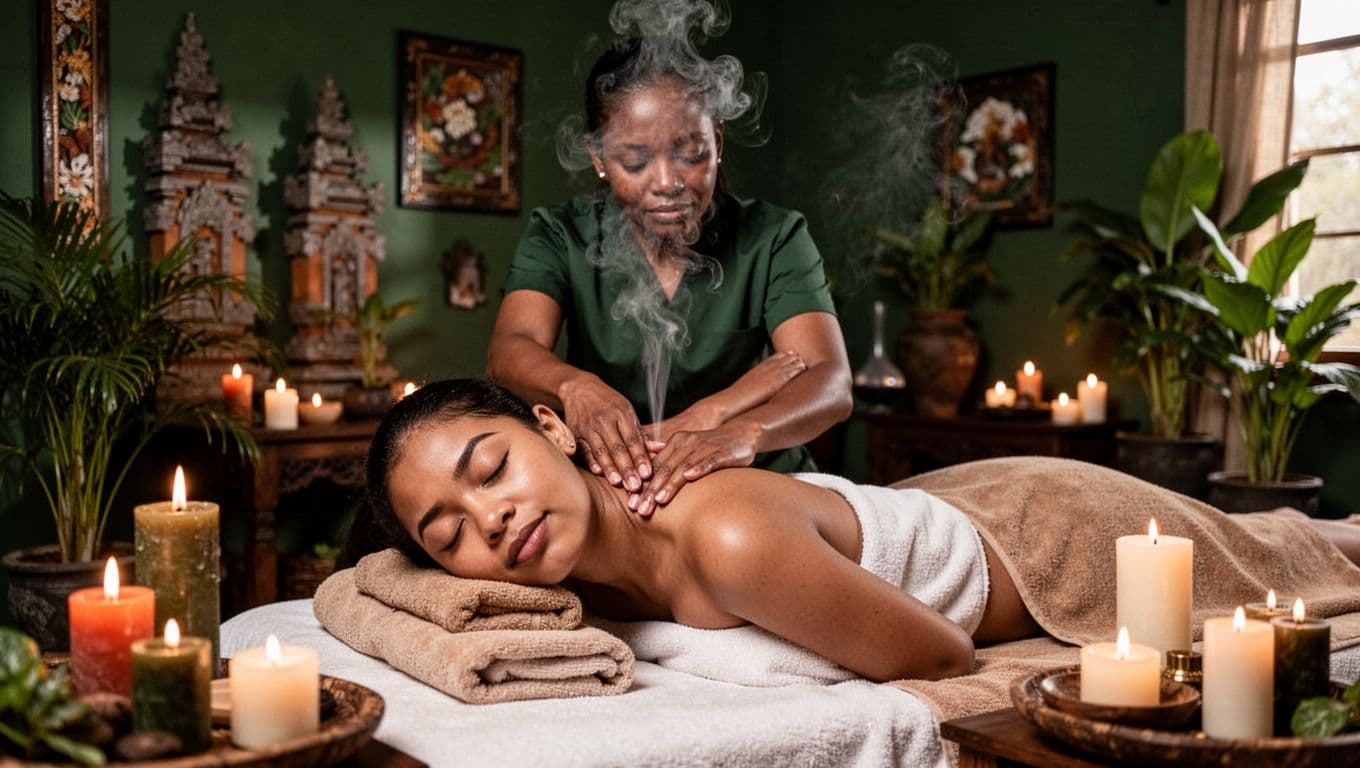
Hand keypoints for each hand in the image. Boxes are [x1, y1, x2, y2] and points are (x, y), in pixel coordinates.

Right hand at [558, 375, 650, 490]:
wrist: (579, 389)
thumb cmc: (608, 403)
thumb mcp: (627, 411)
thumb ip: (641, 433)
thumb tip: (660, 449)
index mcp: (622, 413)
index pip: (633, 439)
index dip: (640, 457)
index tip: (647, 474)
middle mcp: (604, 420)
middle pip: (617, 447)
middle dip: (627, 468)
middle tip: (635, 486)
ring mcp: (588, 426)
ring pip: (601, 450)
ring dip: (610, 468)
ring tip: (618, 483)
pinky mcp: (574, 433)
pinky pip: (584, 449)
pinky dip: (591, 461)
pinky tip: (598, 472)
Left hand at [629, 422, 758, 516]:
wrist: (741, 433)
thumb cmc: (711, 446)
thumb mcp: (687, 449)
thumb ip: (667, 457)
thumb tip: (644, 468)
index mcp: (675, 443)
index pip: (654, 466)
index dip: (642, 485)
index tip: (630, 503)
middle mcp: (686, 443)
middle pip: (665, 468)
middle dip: (651, 490)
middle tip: (639, 508)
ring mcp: (703, 447)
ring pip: (683, 466)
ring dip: (670, 484)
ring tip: (659, 500)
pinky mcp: (721, 452)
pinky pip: (709, 461)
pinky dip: (699, 468)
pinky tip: (690, 477)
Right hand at [730, 350, 805, 403]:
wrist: (732, 401)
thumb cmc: (736, 399)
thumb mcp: (745, 388)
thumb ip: (753, 386)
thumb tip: (753, 392)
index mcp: (758, 369)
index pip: (773, 358)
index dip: (782, 356)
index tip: (790, 354)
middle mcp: (767, 369)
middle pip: (784, 358)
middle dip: (793, 357)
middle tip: (801, 356)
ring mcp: (773, 374)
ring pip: (790, 363)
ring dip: (798, 361)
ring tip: (806, 362)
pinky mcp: (778, 382)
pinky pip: (792, 371)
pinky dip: (799, 368)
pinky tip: (806, 368)